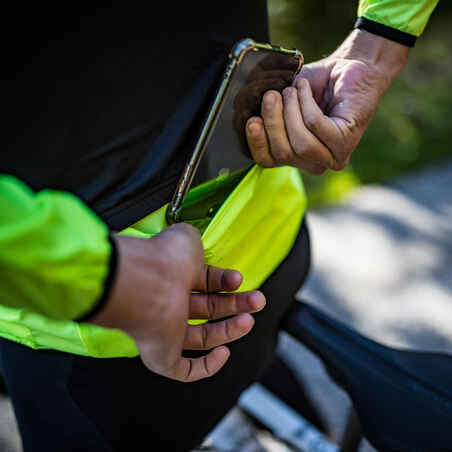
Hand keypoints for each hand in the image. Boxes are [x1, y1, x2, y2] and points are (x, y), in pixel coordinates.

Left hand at [88, 224, 265, 381]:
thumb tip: (197, 244)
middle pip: (210, 310)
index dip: (226, 282)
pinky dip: (206, 366)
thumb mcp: (186, 238)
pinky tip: (223, 353)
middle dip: (237, 305)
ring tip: (249, 320)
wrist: (143, 281)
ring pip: (203, 338)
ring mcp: (165, 330)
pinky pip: (184, 370)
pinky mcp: (161, 355)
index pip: (207, 284)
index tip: (238, 279)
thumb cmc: (163, 258)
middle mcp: (170, 303)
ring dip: (230, 330)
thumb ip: (195, 243)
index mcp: (175, 277)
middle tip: (257, 300)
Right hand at [246, 30, 409, 173]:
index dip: (257, 143)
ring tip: (293, 89)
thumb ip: (265, 112)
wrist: (350, 65)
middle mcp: (312, 163)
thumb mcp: (283, 100)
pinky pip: (315, 127)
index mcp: (294, 157)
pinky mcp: (345, 143)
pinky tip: (307, 88)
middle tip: (272, 95)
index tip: (251, 120)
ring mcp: (331, 157)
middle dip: (273, 122)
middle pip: (283, 154)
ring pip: (300, 144)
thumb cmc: (316, 84)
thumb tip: (243, 115)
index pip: (267, 161)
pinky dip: (307, 103)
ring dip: (292, 111)